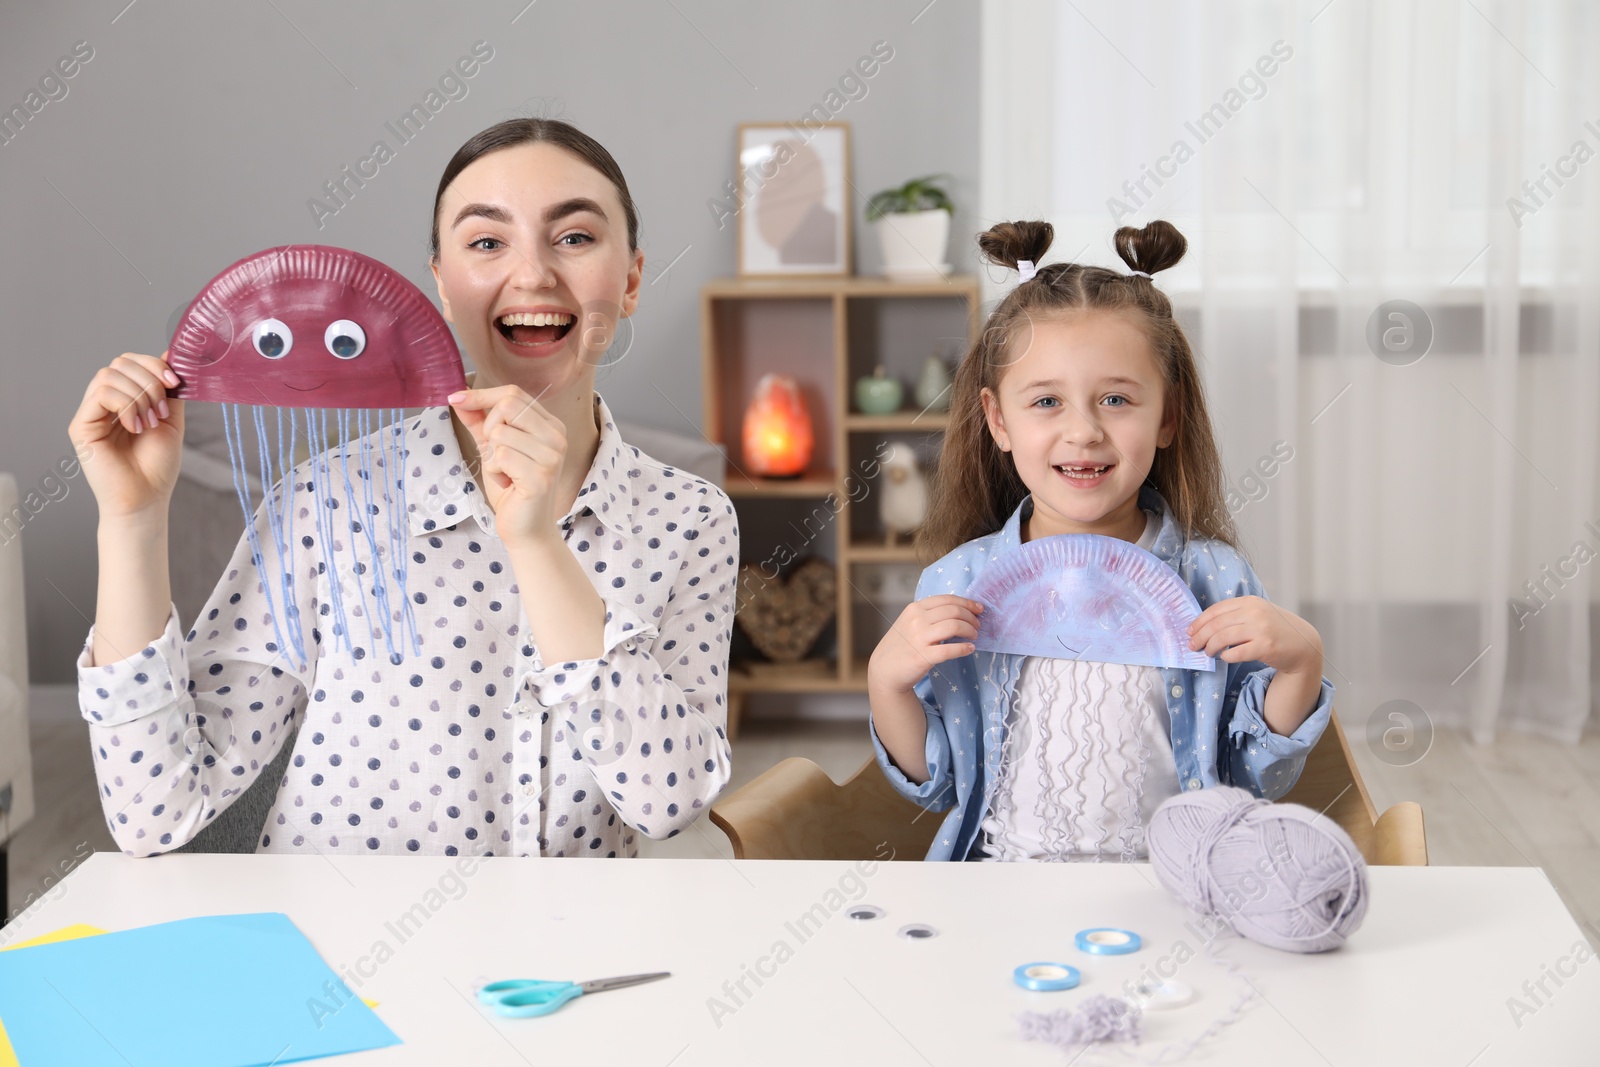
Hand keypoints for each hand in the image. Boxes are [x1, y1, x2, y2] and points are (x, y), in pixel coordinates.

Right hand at [68, 351, 184, 520]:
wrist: (147, 497)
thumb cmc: (157, 465)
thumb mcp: (171, 419)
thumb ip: (169, 388)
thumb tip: (171, 353)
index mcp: (124, 398)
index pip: (130, 361)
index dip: (153, 365)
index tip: (174, 383)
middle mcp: (104, 402)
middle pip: (120, 363)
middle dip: (149, 381)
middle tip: (161, 411)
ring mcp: (90, 413)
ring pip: (109, 375)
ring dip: (139, 395)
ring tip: (149, 422)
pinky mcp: (81, 426)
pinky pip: (101, 394)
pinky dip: (126, 406)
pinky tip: (135, 427)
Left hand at [447, 385, 565, 547]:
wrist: (525, 530)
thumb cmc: (512, 490)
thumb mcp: (493, 449)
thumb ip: (479, 422)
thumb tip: (459, 397)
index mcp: (550, 426)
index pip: (513, 393)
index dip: (482, 394)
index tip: (457, 398)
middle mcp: (557, 436)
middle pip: (507, 405)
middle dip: (488, 429)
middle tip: (496, 455)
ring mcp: (552, 456)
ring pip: (500, 432)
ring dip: (491, 457)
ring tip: (505, 474)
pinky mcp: (541, 475)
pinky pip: (500, 456)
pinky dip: (494, 471)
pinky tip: (507, 484)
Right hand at [868, 594, 983, 694]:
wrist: (884, 670)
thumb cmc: (901, 646)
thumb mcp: (909, 622)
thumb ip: (929, 614)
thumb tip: (960, 610)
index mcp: (915, 608)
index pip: (947, 599)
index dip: (967, 603)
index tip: (979, 609)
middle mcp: (916, 620)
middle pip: (954, 612)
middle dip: (971, 618)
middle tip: (977, 626)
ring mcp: (919, 638)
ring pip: (955, 626)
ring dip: (970, 631)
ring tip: (973, 637)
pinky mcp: (923, 656)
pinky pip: (950, 649)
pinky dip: (964, 648)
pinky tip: (969, 649)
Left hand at [1187, 595, 1322, 674]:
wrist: (1304, 645)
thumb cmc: (1276, 630)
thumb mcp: (1258, 614)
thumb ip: (1236, 615)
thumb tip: (1204, 626)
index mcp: (1250, 601)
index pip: (1216, 610)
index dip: (1199, 622)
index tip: (1190, 631)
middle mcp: (1255, 612)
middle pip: (1216, 624)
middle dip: (1200, 636)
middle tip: (1192, 646)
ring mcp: (1261, 629)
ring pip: (1223, 638)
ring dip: (1210, 647)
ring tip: (1207, 653)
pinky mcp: (1265, 647)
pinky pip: (1236, 653)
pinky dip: (1226, 656)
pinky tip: (1225, 657)